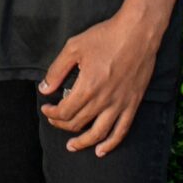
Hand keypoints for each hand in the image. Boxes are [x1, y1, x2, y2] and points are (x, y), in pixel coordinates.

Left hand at [39, 7, 162, 156]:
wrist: (137, 32)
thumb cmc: (105, 37)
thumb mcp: (74, 47)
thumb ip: (57, 70)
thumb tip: (44, 89)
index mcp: (87, 87)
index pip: (65, 112)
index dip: (52, 113)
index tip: (46, 108)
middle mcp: (103, 100)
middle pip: (78, 123)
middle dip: (62, 124)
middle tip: (54, 119)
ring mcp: (120, 104)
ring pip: (98, 133)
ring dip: (83, 142)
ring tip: (72, 146)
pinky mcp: (133, 104)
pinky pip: (121, 130)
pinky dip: (111, 144)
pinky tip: (101, 150)